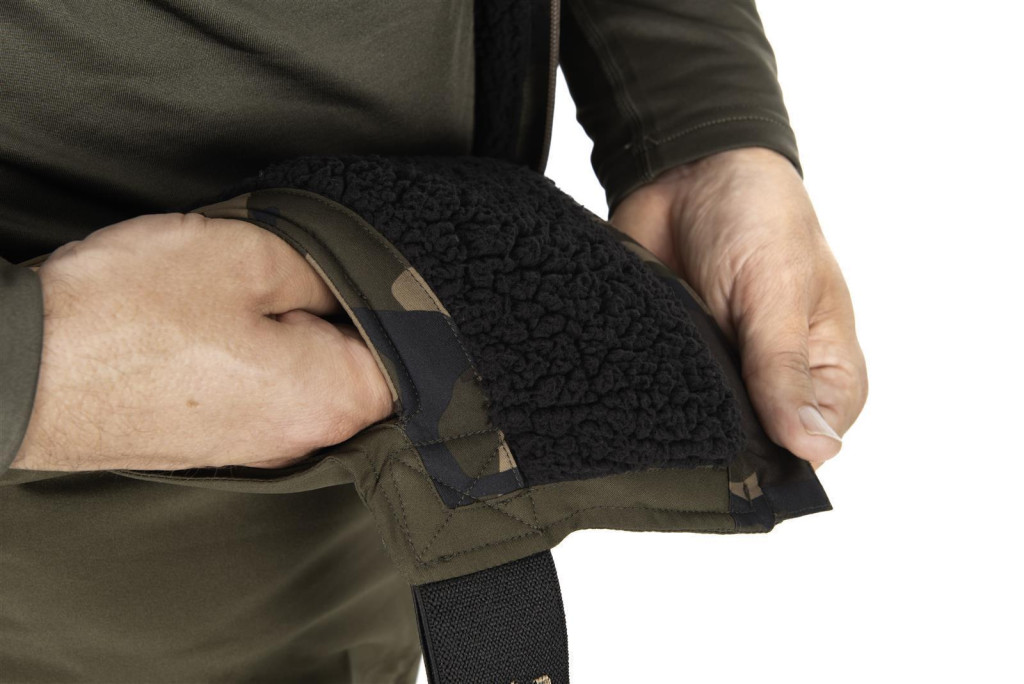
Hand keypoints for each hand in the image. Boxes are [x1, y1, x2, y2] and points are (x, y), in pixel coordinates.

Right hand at [12, 212, 393, 470]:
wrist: (18, 368)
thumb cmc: (126, 316)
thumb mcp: (249, 257)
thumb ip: (326, 275)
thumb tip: (354, 286)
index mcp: (327, 402)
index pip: (411, 361)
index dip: (399, 307)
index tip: (377, 270)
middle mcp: (299, 439)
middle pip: (358, 368)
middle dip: (339, 313)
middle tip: (298, 267)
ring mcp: (253, 445)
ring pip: (305, 375)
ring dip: (288, 329)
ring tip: (242, 290)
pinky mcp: (213, 437)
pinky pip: (260, 388)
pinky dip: (252, 351)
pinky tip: (212, 321)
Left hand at [609, 147, 866, 468]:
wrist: (686, 168)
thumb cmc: (757, 217)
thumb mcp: (776, 293)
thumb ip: (785, 371)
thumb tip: (815, 450)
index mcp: (827, 370)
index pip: (809, 444)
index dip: (773, 456)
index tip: (734, 453)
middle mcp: (776, 381)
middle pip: (751, 444)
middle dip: (718, 441)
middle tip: (685, 429)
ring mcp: (722, 373)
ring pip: (700, 426)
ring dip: (677, 416)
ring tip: (654, 407)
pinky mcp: (675, 357)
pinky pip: (657, 394)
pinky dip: (643, 394)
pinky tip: (626, 394)